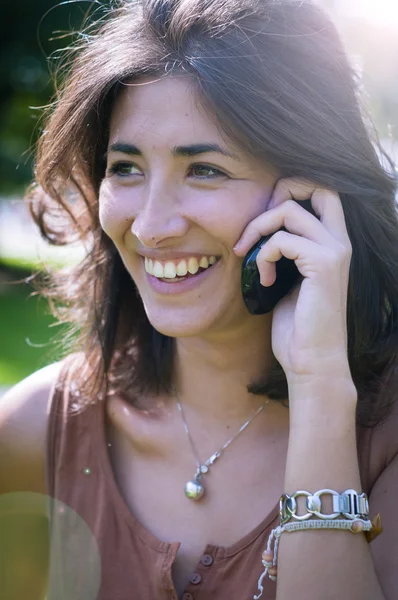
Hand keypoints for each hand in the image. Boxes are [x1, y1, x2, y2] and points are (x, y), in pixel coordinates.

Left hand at [234, 178, 353, 385]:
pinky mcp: (322, 265)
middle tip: (256, 223)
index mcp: (334, 244)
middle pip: (317, 186)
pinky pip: (281, 240)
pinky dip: (262, 255)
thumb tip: (260, 233)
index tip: (264, 218)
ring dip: (258, 228)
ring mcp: (334, 252)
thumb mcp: (290, 281)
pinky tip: (264, 279)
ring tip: (247, 254)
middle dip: (281, 191)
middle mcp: (340, 242)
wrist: (312, 361)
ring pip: (290, 209)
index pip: (324, 193)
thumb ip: (286, 253)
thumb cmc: (298, 327)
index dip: (292, 190)